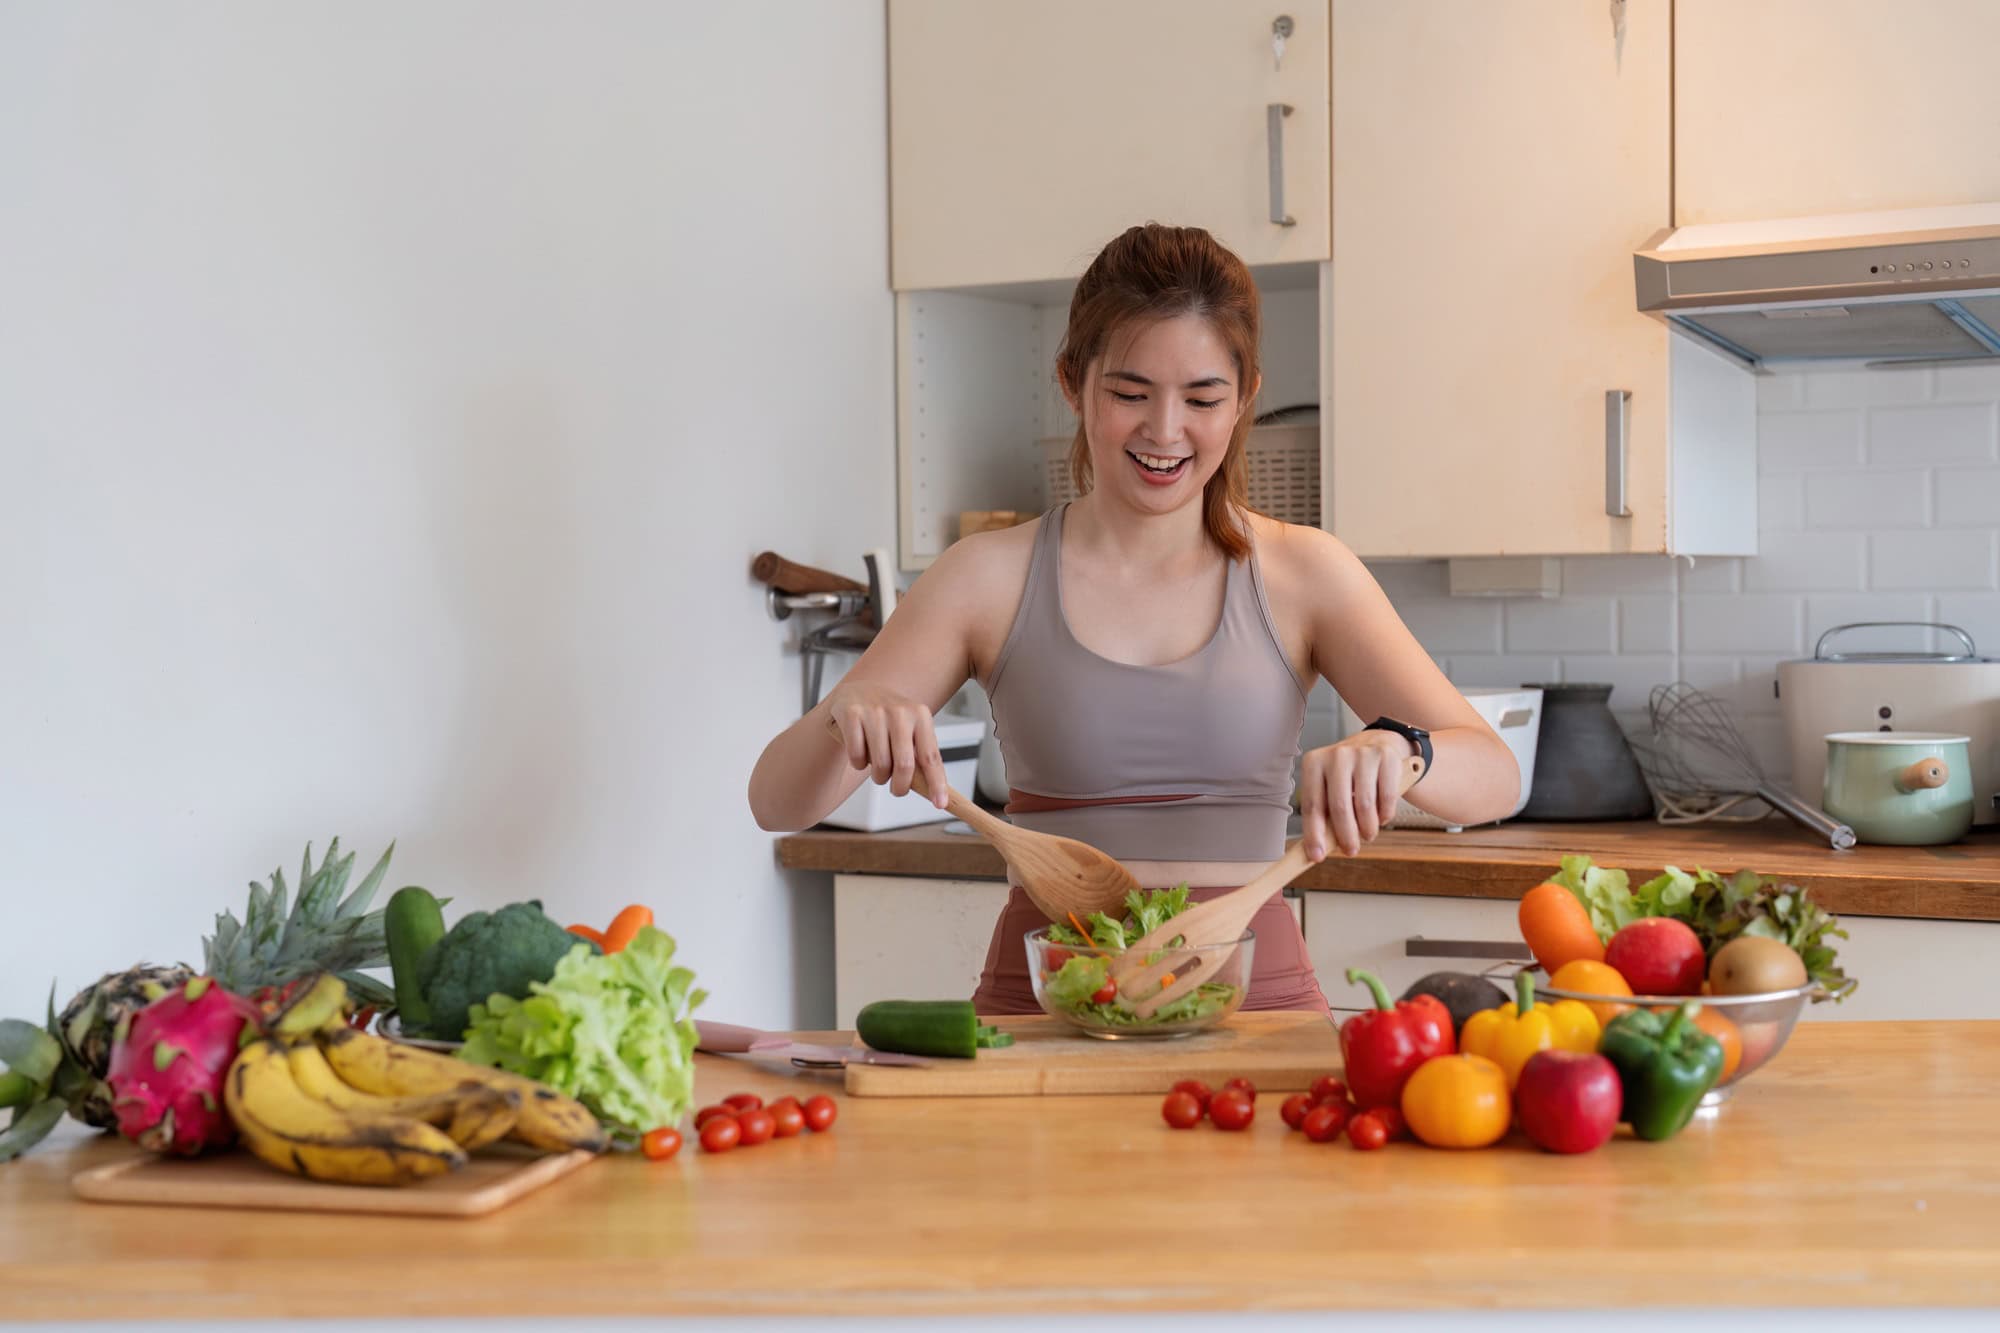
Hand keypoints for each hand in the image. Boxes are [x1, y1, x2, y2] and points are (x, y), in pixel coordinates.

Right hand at [823, 681, 949, 807]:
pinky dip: (859, 764)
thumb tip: (936, 792)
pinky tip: (861, 753)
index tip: (940, 803)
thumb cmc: (890, 718)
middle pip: (904, 765)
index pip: (931, 756)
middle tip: (897, 790)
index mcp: (920, 715)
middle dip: (900, 786)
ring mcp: (874, 711)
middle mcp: (899, 711)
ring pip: (879, 764)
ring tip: (878, 769)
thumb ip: (921, 755)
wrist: (860, 691)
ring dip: (879, 777)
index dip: (936, 783)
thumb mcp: (911, 729)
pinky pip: (857, 756)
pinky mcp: (852, 714)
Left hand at [1299, 730, 1416, 859]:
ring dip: (1367, 828)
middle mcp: (1337, 755)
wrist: (1378, 743)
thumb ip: (1324, 812)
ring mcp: (1362, 754)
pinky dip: (1385, 815)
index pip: (1312, 805)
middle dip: (1346, 836)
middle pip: (1339, 807)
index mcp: (1314, 762)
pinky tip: (1381, 817)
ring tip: (1367, 834)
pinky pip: (1386, 798)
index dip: (1314, 834)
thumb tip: (1317, 849)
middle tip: (1350, 850)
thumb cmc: (1349, 773)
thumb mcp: (1330, 786)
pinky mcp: (1386, 757)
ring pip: (1364, 805)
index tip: (1317, 856)